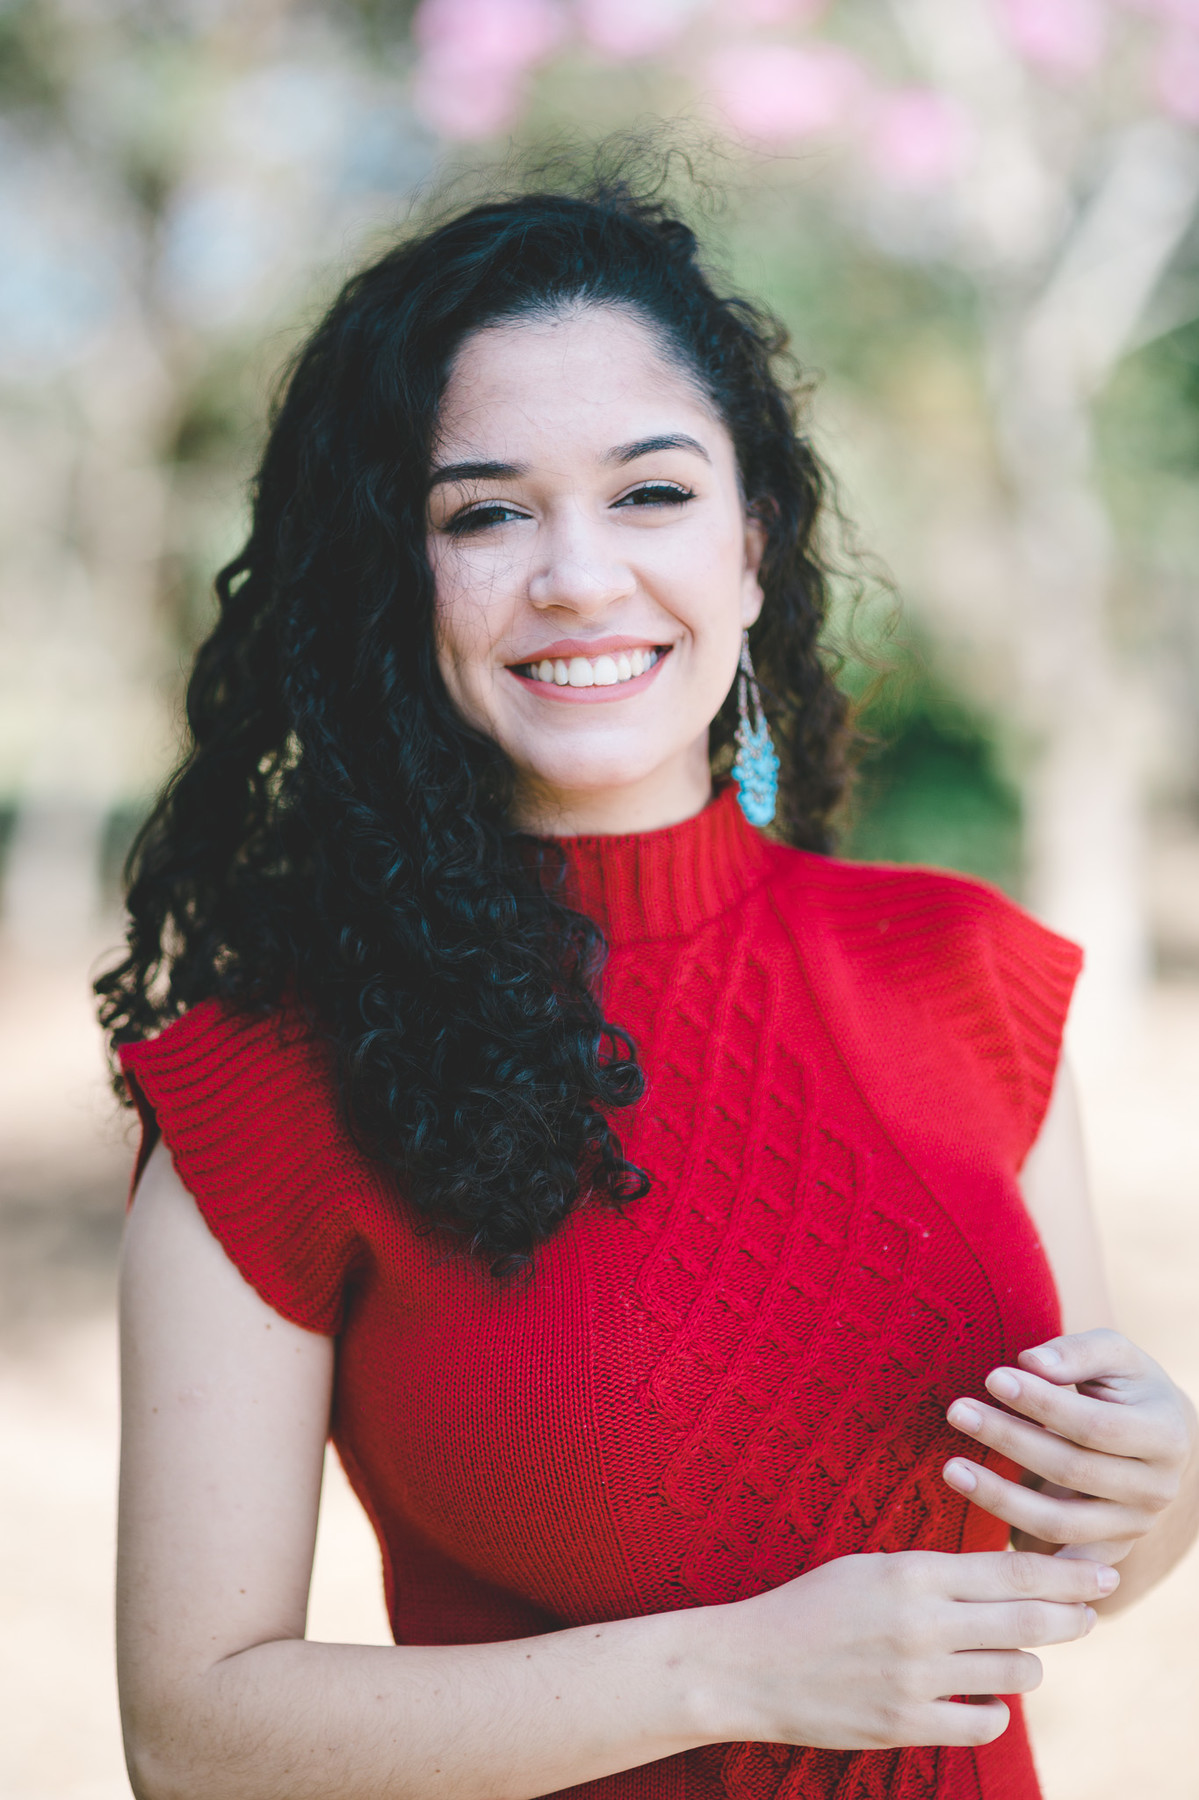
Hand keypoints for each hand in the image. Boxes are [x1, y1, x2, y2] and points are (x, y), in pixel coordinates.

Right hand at [714, 1549, 1113, 1750]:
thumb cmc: (812, 1607)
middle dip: (1071, 1617)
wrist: (750, 1666)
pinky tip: (984, 1699)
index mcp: (911, 1574)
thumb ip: (935, 1574)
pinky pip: (985, 1724)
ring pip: (1014, 1674)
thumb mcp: (872, 1568)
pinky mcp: (906, 1726)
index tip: (1099, 1575)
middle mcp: (920, 1625)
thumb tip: (1005, 1579)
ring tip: (1017, 1658)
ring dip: (1027, 1666)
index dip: (1064, 1575)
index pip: (1009, 1571)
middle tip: (1090, 1614)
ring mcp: (915, 1680)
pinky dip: (995, 1711)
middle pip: (1027, 1623)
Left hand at [943, 1329, 1196, 1565]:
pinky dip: (1017, 1552)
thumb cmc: (1126, 1384)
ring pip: (1059, 1522)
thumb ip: (1077, 1353)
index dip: (1042, 1403)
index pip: (1095, 1426)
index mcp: (1165, 1436)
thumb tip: (1030, 1363)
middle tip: (956, 1411)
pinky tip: (974, 1533)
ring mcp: (1133, 1527)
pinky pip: (1055, 1559)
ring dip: (999, 1497)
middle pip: (1072, 1471)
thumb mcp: (1115, 1354)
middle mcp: (1157, 1490)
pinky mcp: (1107, 1551)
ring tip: (950, 1467)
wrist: (1156, 1436)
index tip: (991, 1377)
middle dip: (1010, 1440)